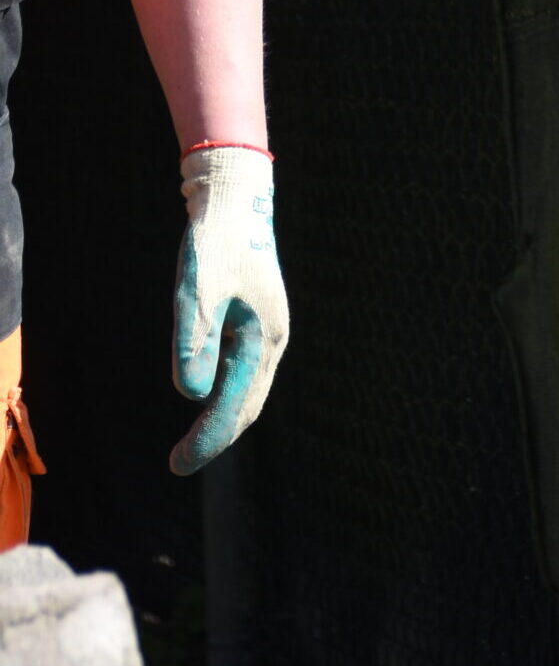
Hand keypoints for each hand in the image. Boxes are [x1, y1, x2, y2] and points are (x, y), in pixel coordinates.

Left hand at [171, 145, 288, 474]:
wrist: (238, 202)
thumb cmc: (215, 242)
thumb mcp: (196, 288)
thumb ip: (193, 340)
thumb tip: (189, 393)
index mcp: (262, 341)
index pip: (232, 405)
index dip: (206, 438)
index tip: (179, 464)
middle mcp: (272, 344)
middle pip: (247, 407)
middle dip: (214, 437)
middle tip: (179, 463)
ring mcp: (269, 335)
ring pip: (249, 392)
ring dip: (222, 419)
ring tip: (194, 441)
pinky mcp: (259, 324)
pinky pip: (247, 374)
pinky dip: (228, 396)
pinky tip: (210, 397)